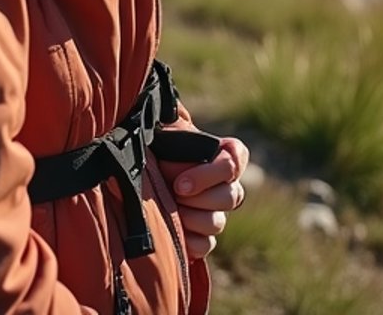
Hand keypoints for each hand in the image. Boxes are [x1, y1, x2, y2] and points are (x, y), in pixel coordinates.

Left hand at [159, 136, 249, 259]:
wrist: (146, 173)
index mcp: (224, 154)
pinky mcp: (204, 236)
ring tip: (172, 209)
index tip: (181, 183)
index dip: (210, 174)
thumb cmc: (160, 149)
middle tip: (174, 194)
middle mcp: (227, 184)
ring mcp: (218, 212)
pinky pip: (206, 245)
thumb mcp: (169, 136)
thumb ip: (180, 136)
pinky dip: (189, 240)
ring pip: (217, 223)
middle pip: (230, 197)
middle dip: (198, 198)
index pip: (235, 160)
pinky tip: (174, 229)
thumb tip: (179, 136)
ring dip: (191, 218)